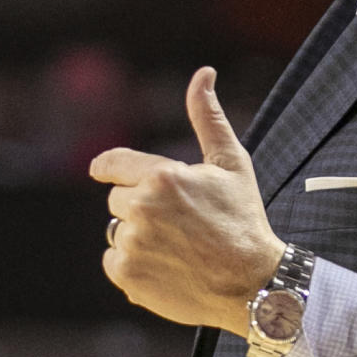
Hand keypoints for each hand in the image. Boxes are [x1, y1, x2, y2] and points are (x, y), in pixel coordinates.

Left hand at [89, 66, 283, 333]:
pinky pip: (114, 262)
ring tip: (178, 248)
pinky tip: (167, 267)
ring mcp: (133, 244)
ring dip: (139, 237)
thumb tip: (203, 73)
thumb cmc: (244, 219)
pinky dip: (133, 265)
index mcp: (162, 176)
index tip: (103, 171)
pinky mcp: (128, 276)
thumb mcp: (232, 163)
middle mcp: (142, 208)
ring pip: (118, 232)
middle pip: (118, 200)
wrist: (253, 283)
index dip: (111, 168)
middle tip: (180, 222)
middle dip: (142, 206)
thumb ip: (208, 117)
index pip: (112, 164)